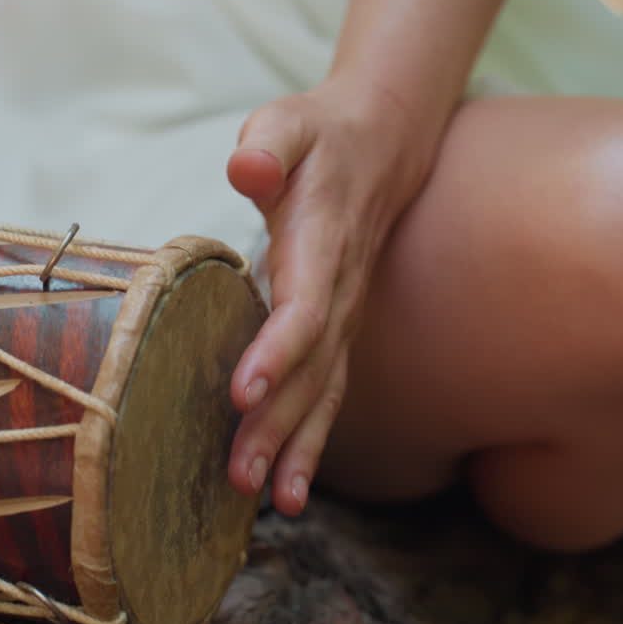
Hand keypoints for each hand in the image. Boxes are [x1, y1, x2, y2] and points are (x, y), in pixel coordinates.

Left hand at [225, 79, 439, 514]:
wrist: (382, 144)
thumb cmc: (319, 135)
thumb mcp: (288, 122)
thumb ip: (268, 143)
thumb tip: (246, 166)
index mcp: (322, 244)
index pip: (305, 307)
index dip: (277, 351)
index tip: (241, 392)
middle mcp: (340, 292)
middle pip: (313, 370)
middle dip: (278, 426)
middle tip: (239, 477)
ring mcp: (346, 318)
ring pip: (325, 392)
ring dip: (297, 448)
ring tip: (271, 501)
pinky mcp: (340, 332)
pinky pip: (328, 393)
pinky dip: (309, 442)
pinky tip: (287, 488)